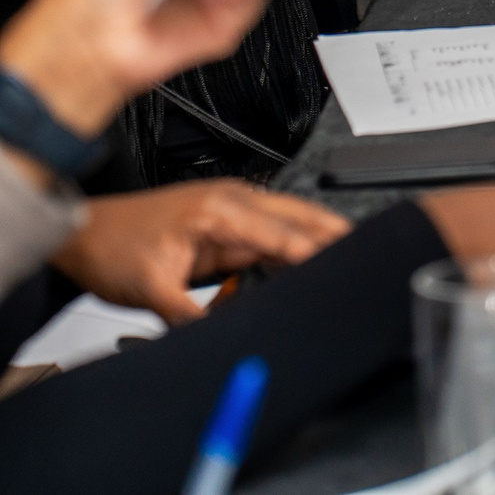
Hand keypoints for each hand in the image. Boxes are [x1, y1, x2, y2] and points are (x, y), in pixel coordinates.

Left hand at [53, 181, 348, 324]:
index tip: (342, 262)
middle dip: (333, 232)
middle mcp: (231, 201)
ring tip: (344, 257)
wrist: (85, 234)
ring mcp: (232, 207)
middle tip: (366, 249)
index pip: (279, 233)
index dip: (314, 250)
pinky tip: (300, 265)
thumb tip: (223, 337)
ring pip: (289, 222)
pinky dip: (288, 249)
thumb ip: (191, 316)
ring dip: (313, 240)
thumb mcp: (149, 290)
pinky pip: (269, 234)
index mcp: (217, 211)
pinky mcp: (228, 221)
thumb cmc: (112, 248)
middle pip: (299, 215)